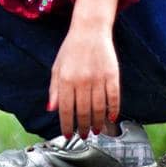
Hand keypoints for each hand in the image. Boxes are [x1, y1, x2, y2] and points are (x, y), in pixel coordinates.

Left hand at [48, 0, 121, 137]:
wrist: (90, 31)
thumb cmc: (70, 50)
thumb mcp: (56, 68)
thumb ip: (54, 89)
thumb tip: (51, 109)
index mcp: (65, 80)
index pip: (65, 109)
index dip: (66, 124)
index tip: (68, 134)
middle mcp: (81, 81)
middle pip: (83, 111)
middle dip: (83, 127)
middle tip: (84, 135)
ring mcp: (98, 78)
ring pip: (99, 108)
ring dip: (98, 122)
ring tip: (97, 130)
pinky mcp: (112, 75)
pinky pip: (114, 97)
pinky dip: (114, 109)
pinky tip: (112, 118)